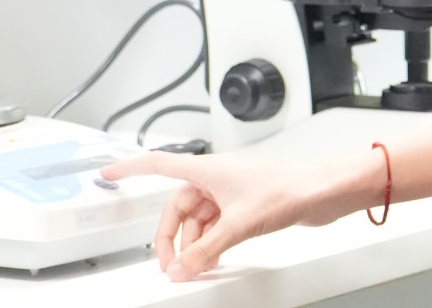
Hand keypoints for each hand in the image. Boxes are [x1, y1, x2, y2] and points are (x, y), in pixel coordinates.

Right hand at [101, 149, 379, 281]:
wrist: (323, 192)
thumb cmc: (289, 187)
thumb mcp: (239, 223)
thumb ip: (207, 249)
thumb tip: (182, 268)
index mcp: (207, 169)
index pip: (158, 164)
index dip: (131, 168)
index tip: (109, 173)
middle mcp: (216, 178)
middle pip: (177, 207)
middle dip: (170, 236)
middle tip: (169, 264)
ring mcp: (230, 193)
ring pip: (197, 220)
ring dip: (193, 244)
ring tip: (194, 267)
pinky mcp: (244, 207)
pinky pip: (214, 227)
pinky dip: (209, 244)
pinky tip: (211, 259)